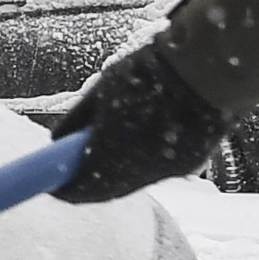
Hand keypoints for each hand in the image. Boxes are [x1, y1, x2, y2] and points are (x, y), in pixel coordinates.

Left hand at [46, 39, 225, 203]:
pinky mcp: (190, 164)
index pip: (80, 188)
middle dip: (90, 184)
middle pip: (108, 191)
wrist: (205, 68)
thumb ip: (77, 120)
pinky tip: (141, 142)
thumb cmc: (146, 73)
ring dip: (117, 174)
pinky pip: (158, 171)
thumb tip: (57, 140)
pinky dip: (144, 163)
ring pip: (134, 182)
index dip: (64, 189)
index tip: (53, 186)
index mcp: (111, 153)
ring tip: (109, 151)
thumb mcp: (101, 91)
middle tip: (77, 172)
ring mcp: (167, 170)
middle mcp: (139, 171)